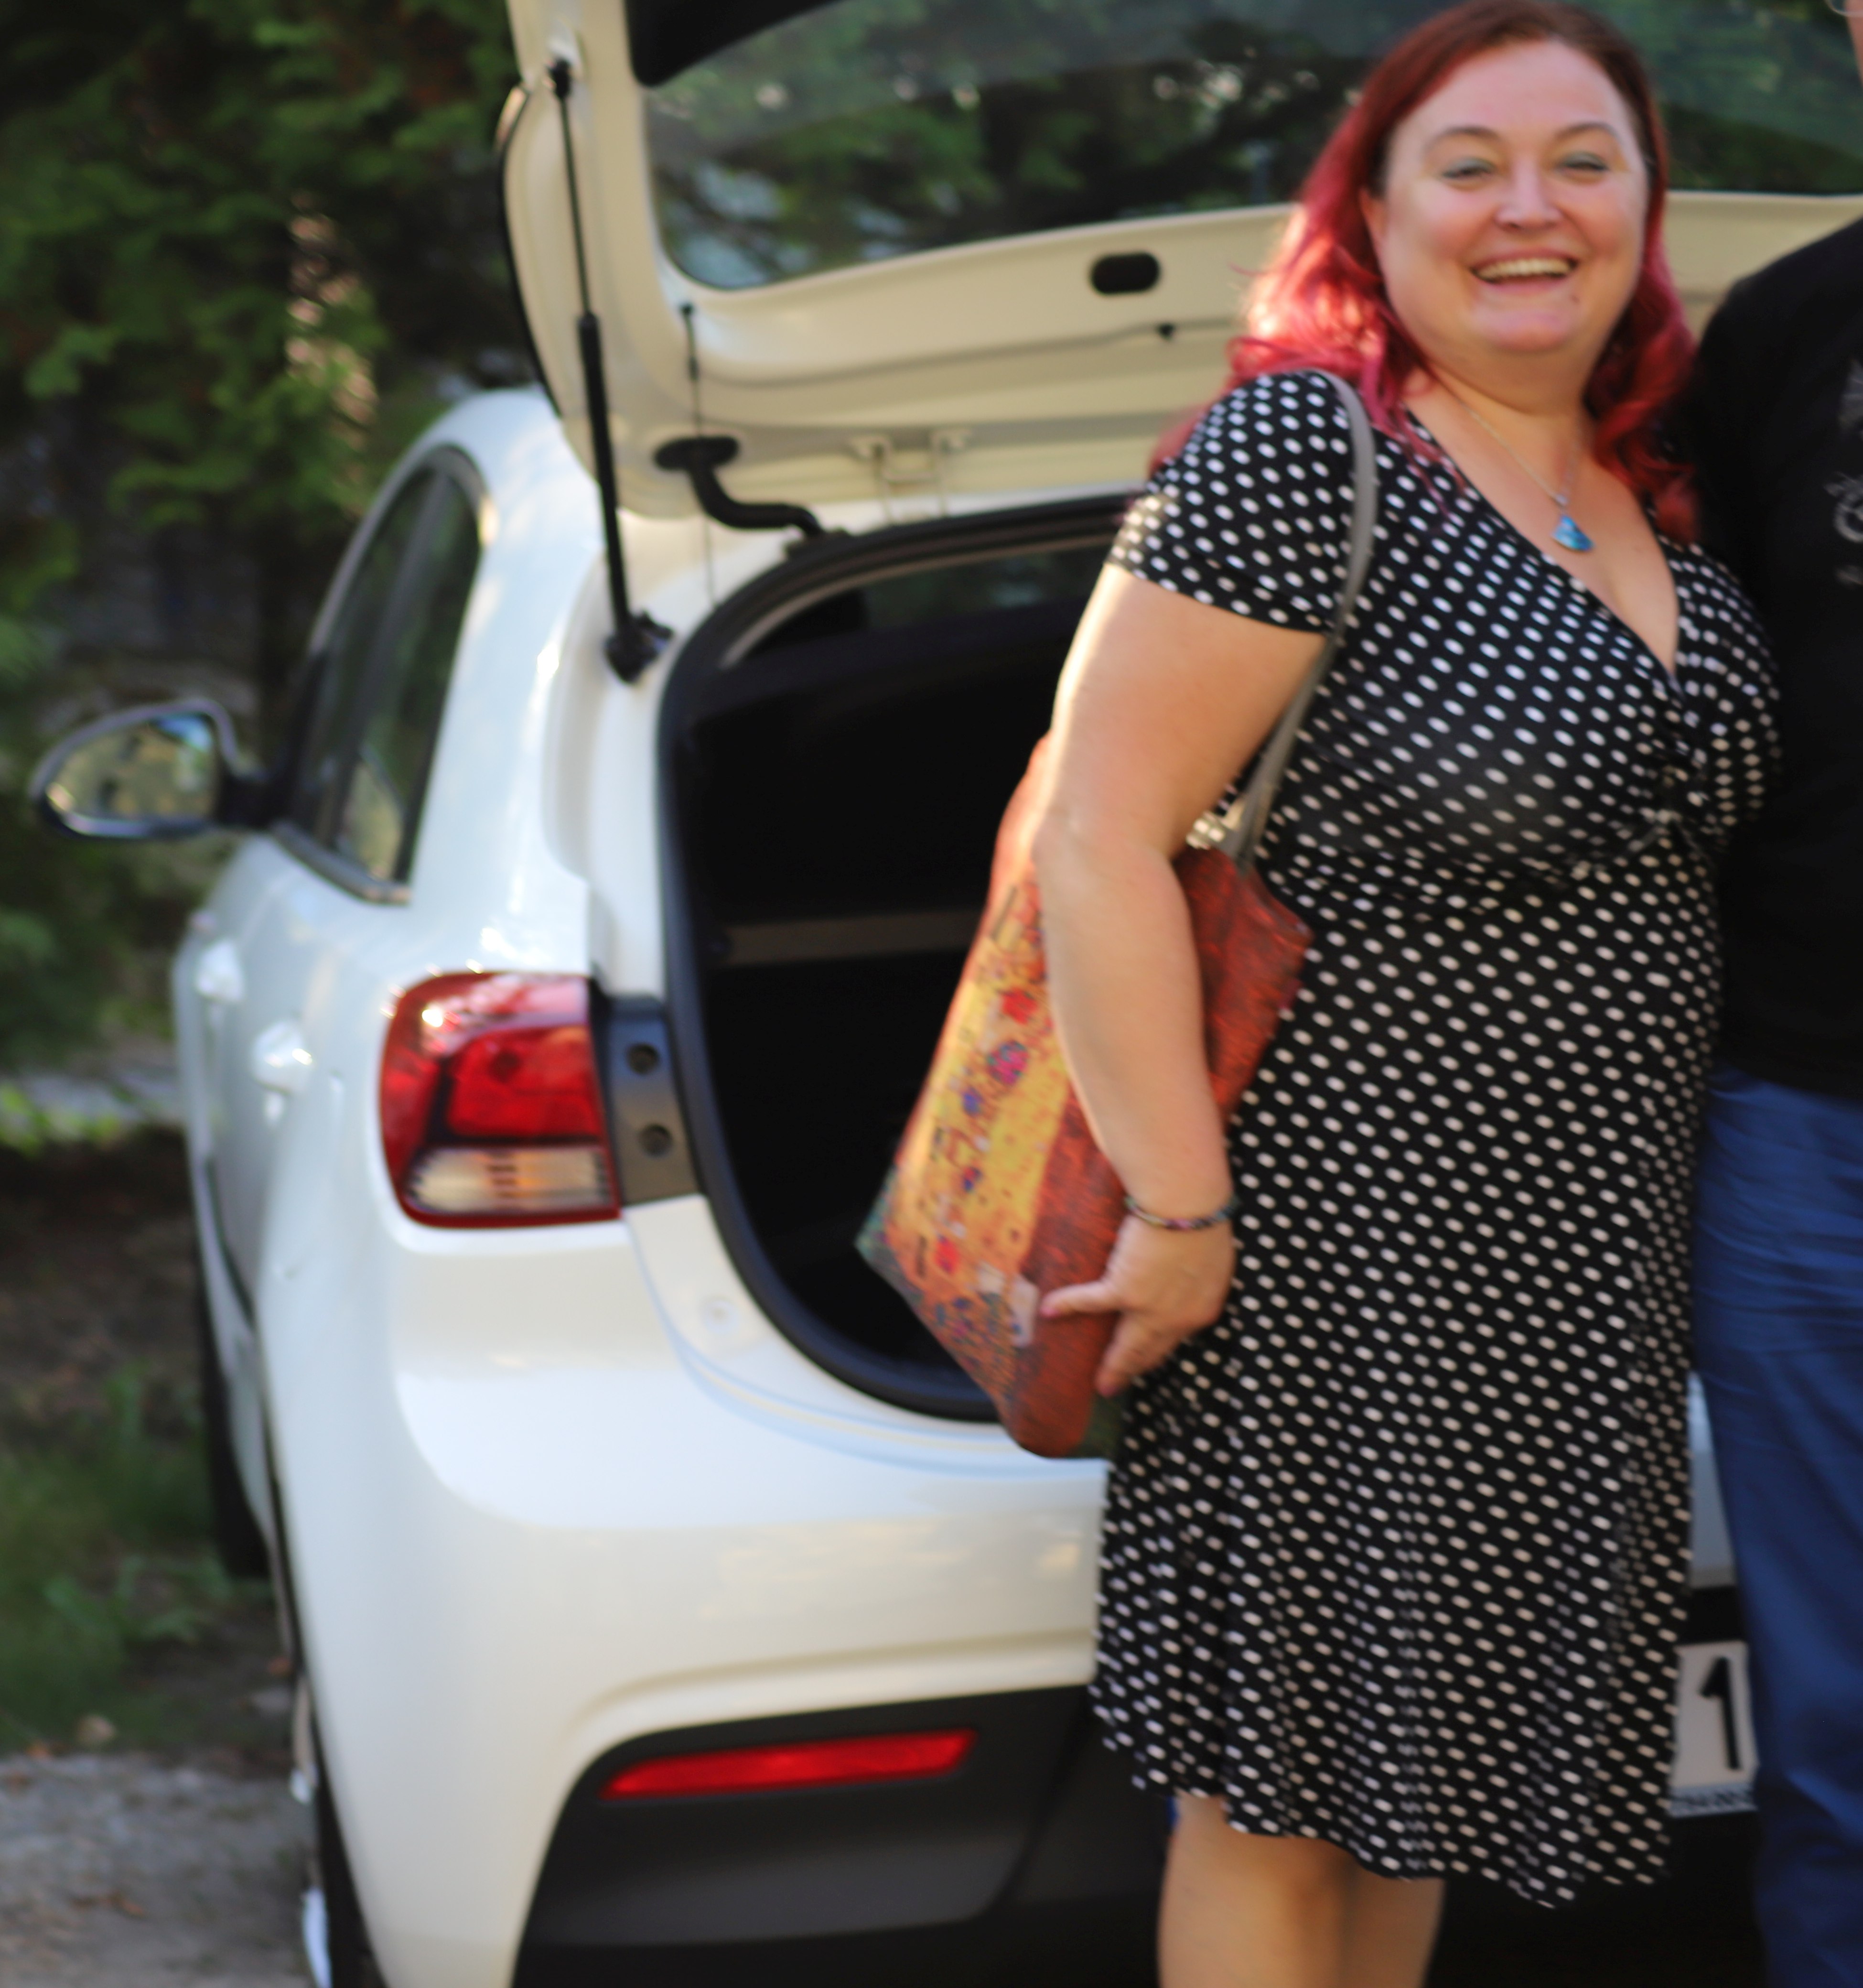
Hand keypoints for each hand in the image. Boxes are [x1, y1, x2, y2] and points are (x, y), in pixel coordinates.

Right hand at [1041, 1213, 1235, 1396]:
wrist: (1189, 1206)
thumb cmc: (1205, 1221)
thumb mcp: (1214, 1261)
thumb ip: (1199, 1281)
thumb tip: (1187, 1281)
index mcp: (1201, 1310)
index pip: (1175, 1341)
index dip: (1158, 1353)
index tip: (1148, 1361)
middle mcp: (1176, 1319)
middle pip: (1151, 1353)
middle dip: (1134, 1371)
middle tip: (1116, 1387)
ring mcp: (1148, 1309)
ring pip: (1127, 1346)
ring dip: (1112, 1367)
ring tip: (1100, 1383)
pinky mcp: (1123, 1290)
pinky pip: (1089, 1302)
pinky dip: (1067, 1305)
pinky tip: (1049, 1312)